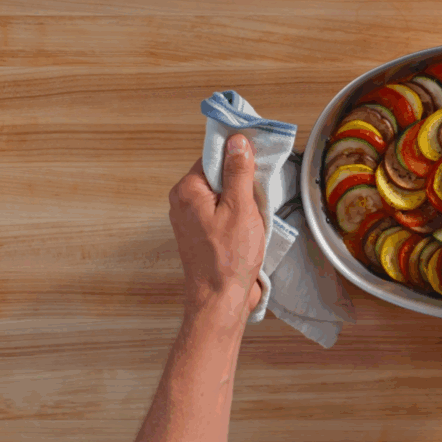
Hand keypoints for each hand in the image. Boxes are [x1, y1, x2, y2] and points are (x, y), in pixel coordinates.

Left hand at [168, 134, 264, 323]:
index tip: (257, 162)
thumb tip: (237, 142)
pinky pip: (221, 213)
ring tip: (254, 217)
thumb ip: (238, 172)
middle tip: (258, 196)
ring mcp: (191, 220)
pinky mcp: (202, 235)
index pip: (213, 158)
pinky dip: (238, 216)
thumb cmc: (229, 258)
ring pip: (222, 196)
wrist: (220, 299)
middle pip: (217, 176)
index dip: (237, 158)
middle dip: (242, 183)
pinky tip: (250, 229)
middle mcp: (183, 203)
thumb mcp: (241, 207)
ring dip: (243, 202)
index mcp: (187, 191)